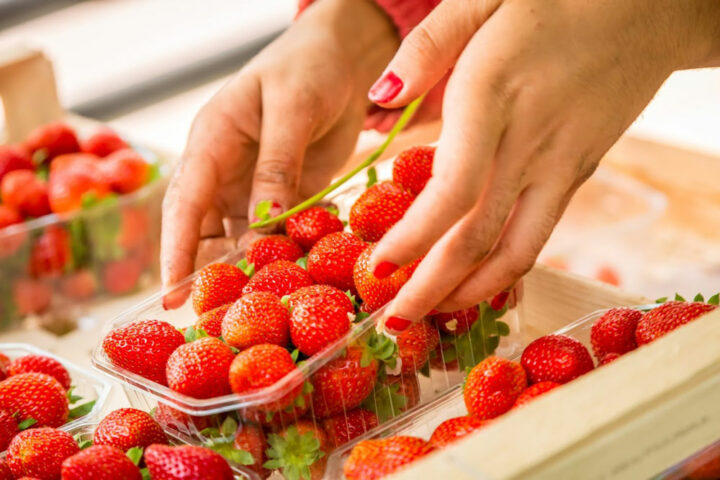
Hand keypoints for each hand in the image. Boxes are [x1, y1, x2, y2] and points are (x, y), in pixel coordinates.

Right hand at [161, 0, 397, 295]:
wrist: (343, 59)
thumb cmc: (308, 66)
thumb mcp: (292, 108)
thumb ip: (278, 164)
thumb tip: (266, 221)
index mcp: (211, 142)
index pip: (184, 202)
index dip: (177, 250)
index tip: (172, 293)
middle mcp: (225, 172)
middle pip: (206, 231)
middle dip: (208, 273)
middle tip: (214, 318)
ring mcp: (256, 187)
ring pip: (242, 240)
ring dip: (249, 271)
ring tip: (257, 309)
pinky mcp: (287, 196)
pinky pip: (280, 234)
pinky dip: (285, 257)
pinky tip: (294, 281)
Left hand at [368, 0, 719, 321]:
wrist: (652, 6)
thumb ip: (426, 48)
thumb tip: (380, 99)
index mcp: (495, 95)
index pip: (452, 191)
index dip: (414, 239)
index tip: (378, 267)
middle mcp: (530, 142)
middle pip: (478, 236)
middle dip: (431, 287)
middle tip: (394, 321)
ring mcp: (561, 165)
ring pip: (515, 250)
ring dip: (470, 291)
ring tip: (431, 314)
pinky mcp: (578, 174)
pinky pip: (540, 235)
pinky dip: (506, 270)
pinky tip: (477, 283)